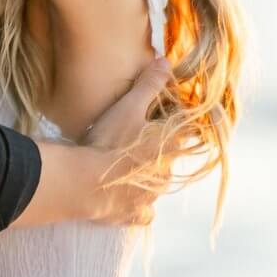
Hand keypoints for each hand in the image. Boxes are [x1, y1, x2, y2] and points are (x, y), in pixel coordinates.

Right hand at [82, 59, 176, 226]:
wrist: (84, 183)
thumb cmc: (110, 141)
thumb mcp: (129, 106)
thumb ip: (150, 84)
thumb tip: (166, 62)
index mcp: (172, 147)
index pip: (192, 133)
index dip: (182, 123)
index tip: (168, 117)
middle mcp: (167, 173)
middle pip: (171, 158)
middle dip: (158, 150)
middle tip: (137, 139)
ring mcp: (151, 197)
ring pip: (158, 185)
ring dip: (147, 176)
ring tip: (127, 166)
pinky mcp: (134, 215)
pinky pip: (144, 213)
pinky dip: (139, 207)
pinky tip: (128, 199)